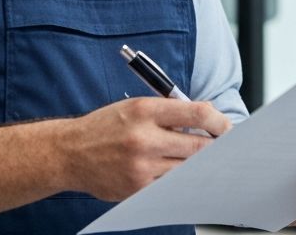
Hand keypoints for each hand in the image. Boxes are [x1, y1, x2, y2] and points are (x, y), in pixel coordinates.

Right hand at [55, 98, 231, 201]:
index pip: (197, 113)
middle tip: (225, 148)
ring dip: (198, 165)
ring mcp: (141, 166)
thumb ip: (168, 111)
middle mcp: (144, 138)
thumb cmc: (104, 127)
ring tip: (204, 161)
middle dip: (216, 147)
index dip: (219, 121)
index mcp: (145, 110)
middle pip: (199, 145)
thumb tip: (205, 116)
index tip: (226, 127)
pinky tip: (181, 174)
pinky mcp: (137, 188)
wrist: (69, 153)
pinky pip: (170, 185)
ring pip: (187, 168)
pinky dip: (178, 179)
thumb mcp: (133, 107)